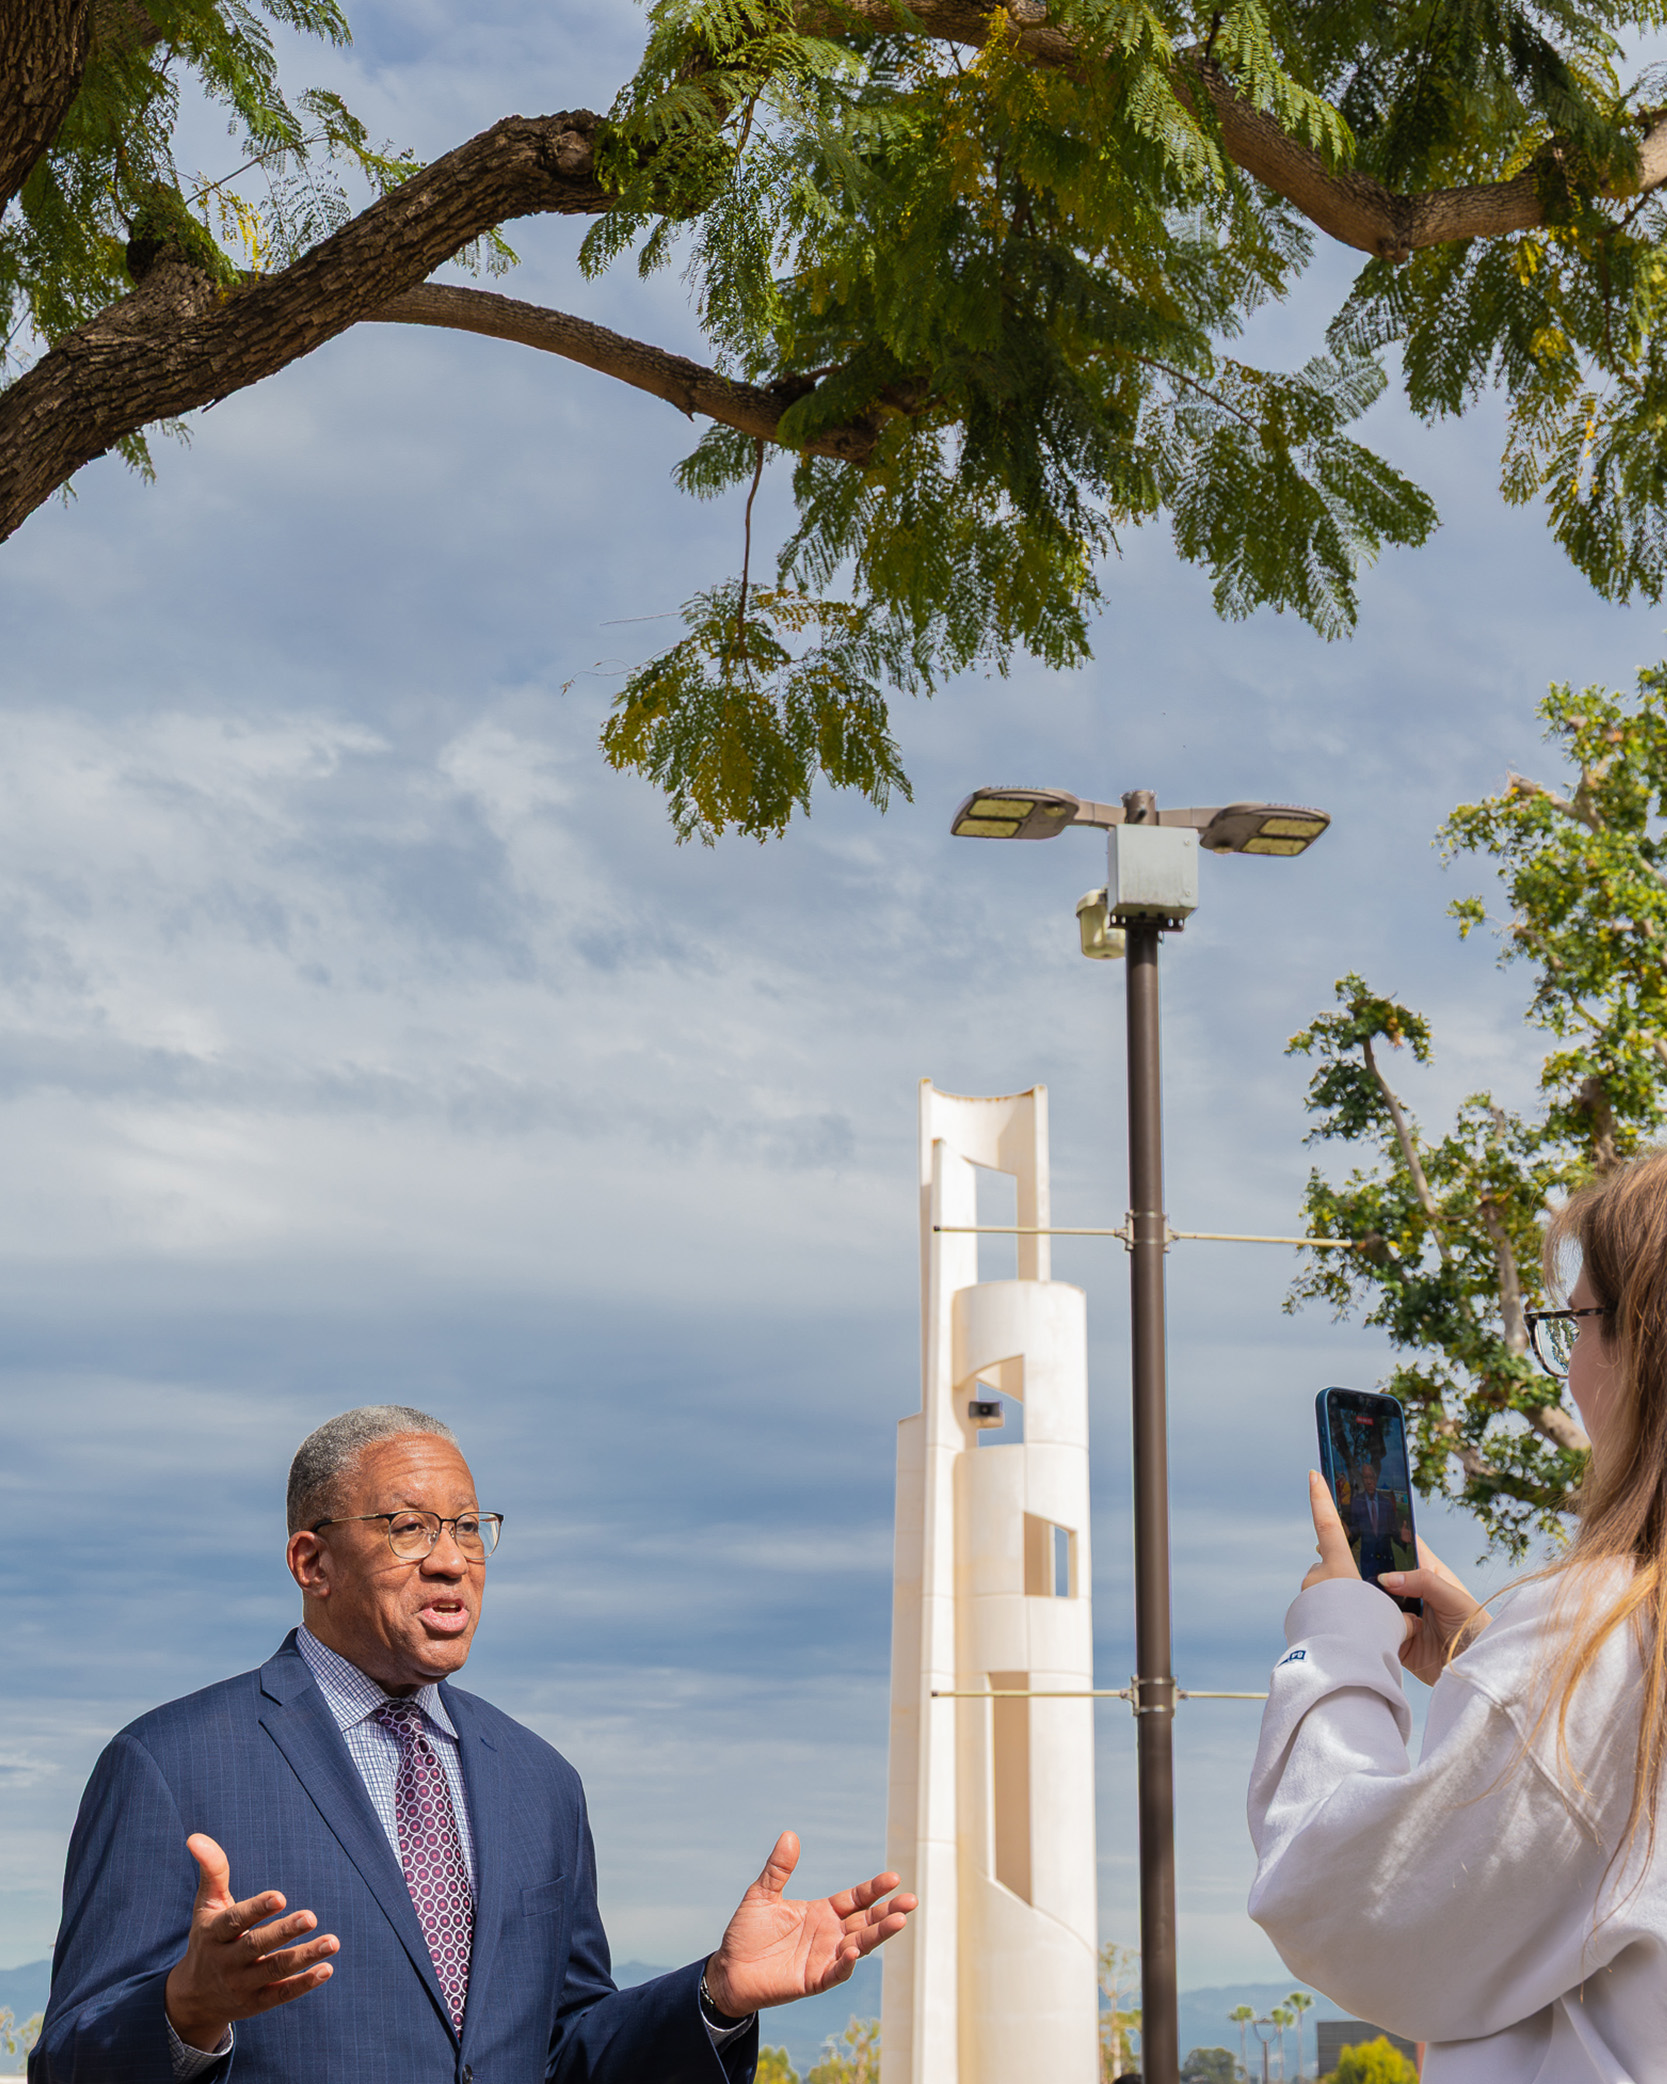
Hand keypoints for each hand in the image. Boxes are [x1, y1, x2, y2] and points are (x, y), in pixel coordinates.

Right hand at [163, 1834, 337, 2051]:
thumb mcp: (206, 1906)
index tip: (281, 1896)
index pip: (235, 1921)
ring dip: (304, 1957)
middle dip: (284, 1932)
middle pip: (256, 1946)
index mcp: (214, 1934)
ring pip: (274, 1971)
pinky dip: (303, 1984)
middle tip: (311, 1916)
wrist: (192, 1999)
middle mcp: (226, 1962)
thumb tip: (195, 1837)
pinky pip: (280, 1995)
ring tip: (333, 1942)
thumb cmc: (208, 1939)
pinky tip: (326, 1969)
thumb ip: (212, 1871)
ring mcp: (241, 1985)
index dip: (257, 1909)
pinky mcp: (256, 2004)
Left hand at [703, 1831, 916, 2016]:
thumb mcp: (762, 1894)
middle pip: (866, 1921)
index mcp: (822, 1912)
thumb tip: (789, 1834)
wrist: (729, 1970)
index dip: (874, 1890)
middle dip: (889, 1912)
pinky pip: (835, 1973)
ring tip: (900, 1921)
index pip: (856, 1899)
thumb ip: (778, 1869)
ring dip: (879, 1934)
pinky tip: (854, 1951)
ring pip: (859, 1945)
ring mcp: (824, 1958)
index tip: (894, 1878)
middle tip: (911, 1901)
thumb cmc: (746, 1932)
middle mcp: (829, 1934)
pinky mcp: (813, 1981)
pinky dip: (846, 1964)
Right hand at [1299, 1472, 1485, 1686]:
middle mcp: (1409, 1591)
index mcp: (1426, 1573)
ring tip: (1334, 1582)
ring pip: (1372, 1598)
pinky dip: (1361, 1622)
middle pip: (1379, 1570)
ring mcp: (1400, 1614)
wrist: (1477, 1671)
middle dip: (1358, 1562)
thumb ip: (1423, 1583)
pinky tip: (1346, 1614)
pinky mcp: (1393, 1638)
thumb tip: (1385, 1578)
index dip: (1381, 1531)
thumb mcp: (1453, 1598)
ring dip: (1358, 1593)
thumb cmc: (1475, 1628)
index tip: (1356, 1521)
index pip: (1401, 1544)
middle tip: (1331, 1551)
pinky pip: (1372, 1626)